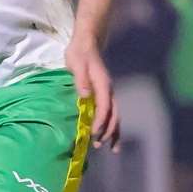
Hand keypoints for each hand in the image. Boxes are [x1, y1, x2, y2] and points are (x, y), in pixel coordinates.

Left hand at [65, 35, 119, 150]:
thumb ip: (81, 80)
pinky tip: (108, 136)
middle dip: (108, 131)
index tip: (94, 133)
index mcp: (103, 84)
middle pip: (114, 114)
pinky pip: (111, 112)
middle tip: (99, 145)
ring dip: (113, 131)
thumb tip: (85, 96)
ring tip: (111, 148)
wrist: (87, 43)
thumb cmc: (79, 53)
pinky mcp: (104, 94)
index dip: (100, 121)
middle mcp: (109, 90)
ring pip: (115, 115)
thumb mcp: (77, 64)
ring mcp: (108, 92)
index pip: (105, 106)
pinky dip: (111, 125)